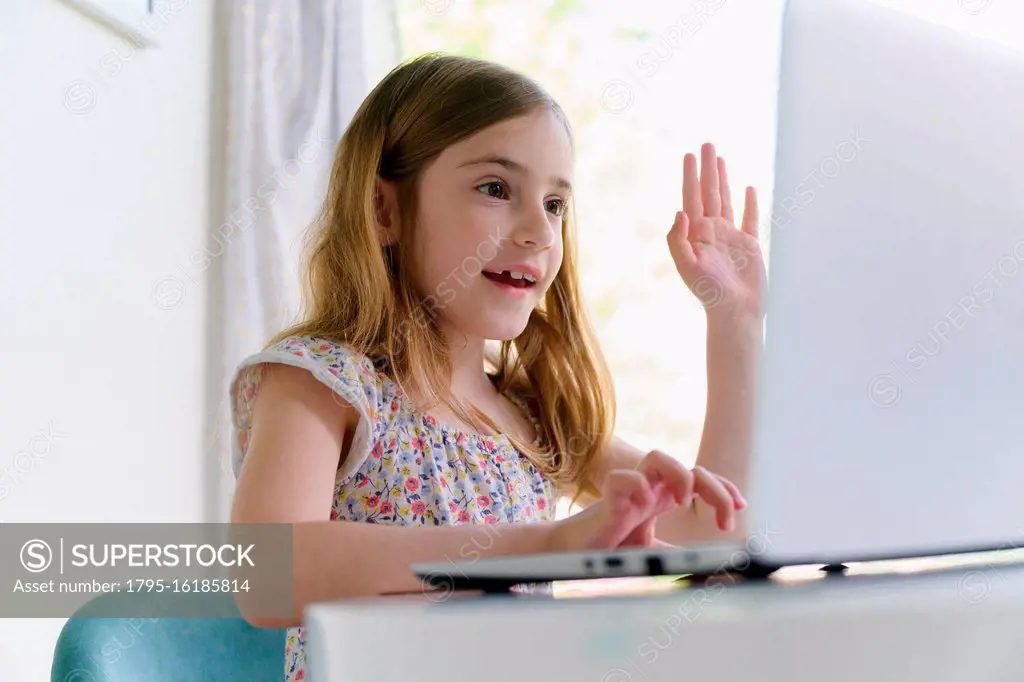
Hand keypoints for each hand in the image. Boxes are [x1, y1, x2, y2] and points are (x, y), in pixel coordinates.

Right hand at [548, 451, 745, 551]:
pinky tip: (644, 505)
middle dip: (715, 487)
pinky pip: (622, 479)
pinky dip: (636, 486)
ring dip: (679, 475)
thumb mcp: (655, 554)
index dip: (723, 487)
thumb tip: (713, 573)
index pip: (700, 478)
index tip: (741, 506)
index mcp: (662, 498)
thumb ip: (679, 557)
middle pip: (689, 467)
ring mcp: (629, 491)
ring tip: (683, 502)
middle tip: (726, 519)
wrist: (572, 555)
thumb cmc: (611, 550)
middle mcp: (649, 489)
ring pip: (658, 457)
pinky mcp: (608, 500)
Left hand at [667, 142, 766, 320]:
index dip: (690, 176)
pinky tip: (748, 188)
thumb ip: (678, 239)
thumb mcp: (687, 266)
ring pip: (726, 200)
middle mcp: (711, 232)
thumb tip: (679, 212)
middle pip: (708, 192)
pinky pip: (749, 218)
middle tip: (706, 144)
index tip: (689, 155)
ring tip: (720, 158)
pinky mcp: (748, 244)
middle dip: (707, 169)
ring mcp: (730, 237)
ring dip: (723, 179)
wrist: (735, 312)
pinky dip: (750, 202)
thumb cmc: (710, 293)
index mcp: (696, 234)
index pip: (691, 198)